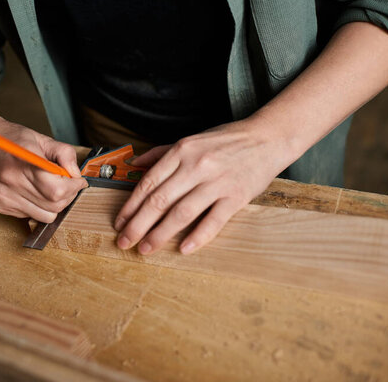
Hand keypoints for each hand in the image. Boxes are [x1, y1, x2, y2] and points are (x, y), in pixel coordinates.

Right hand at [0, 113, 87, 222]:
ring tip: (49, 188)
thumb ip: (64, 154)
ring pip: (44, 215)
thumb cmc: (11, 139)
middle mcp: (11, 183)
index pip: (58, 190)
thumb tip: (76, 174)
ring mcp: (3, 197)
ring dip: (54, 204)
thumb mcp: (42, 139)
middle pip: (54, 205)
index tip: (78, 181)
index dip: (73, 187)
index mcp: (24, 163)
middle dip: (68, 196)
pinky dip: (37, 206)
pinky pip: (29, 216)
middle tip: (68, 184)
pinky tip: (31, 191)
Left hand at [114, 120, 291, 254]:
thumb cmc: (226, 140)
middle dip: (138, 225)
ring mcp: (217, 182)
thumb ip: (161, 153)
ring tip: (145, 248)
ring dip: (160, 234)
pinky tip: (182, 249)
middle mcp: (196, 166)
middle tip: (124, 241)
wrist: (267, 137)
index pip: (148, 183)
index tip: (120, 222)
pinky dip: (197, 236)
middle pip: (159, 201)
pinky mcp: (237, 196)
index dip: (130, 205)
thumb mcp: (190, 139)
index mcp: (181, 150)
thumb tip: (135, 164)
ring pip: (181, 213)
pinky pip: (213, 220)